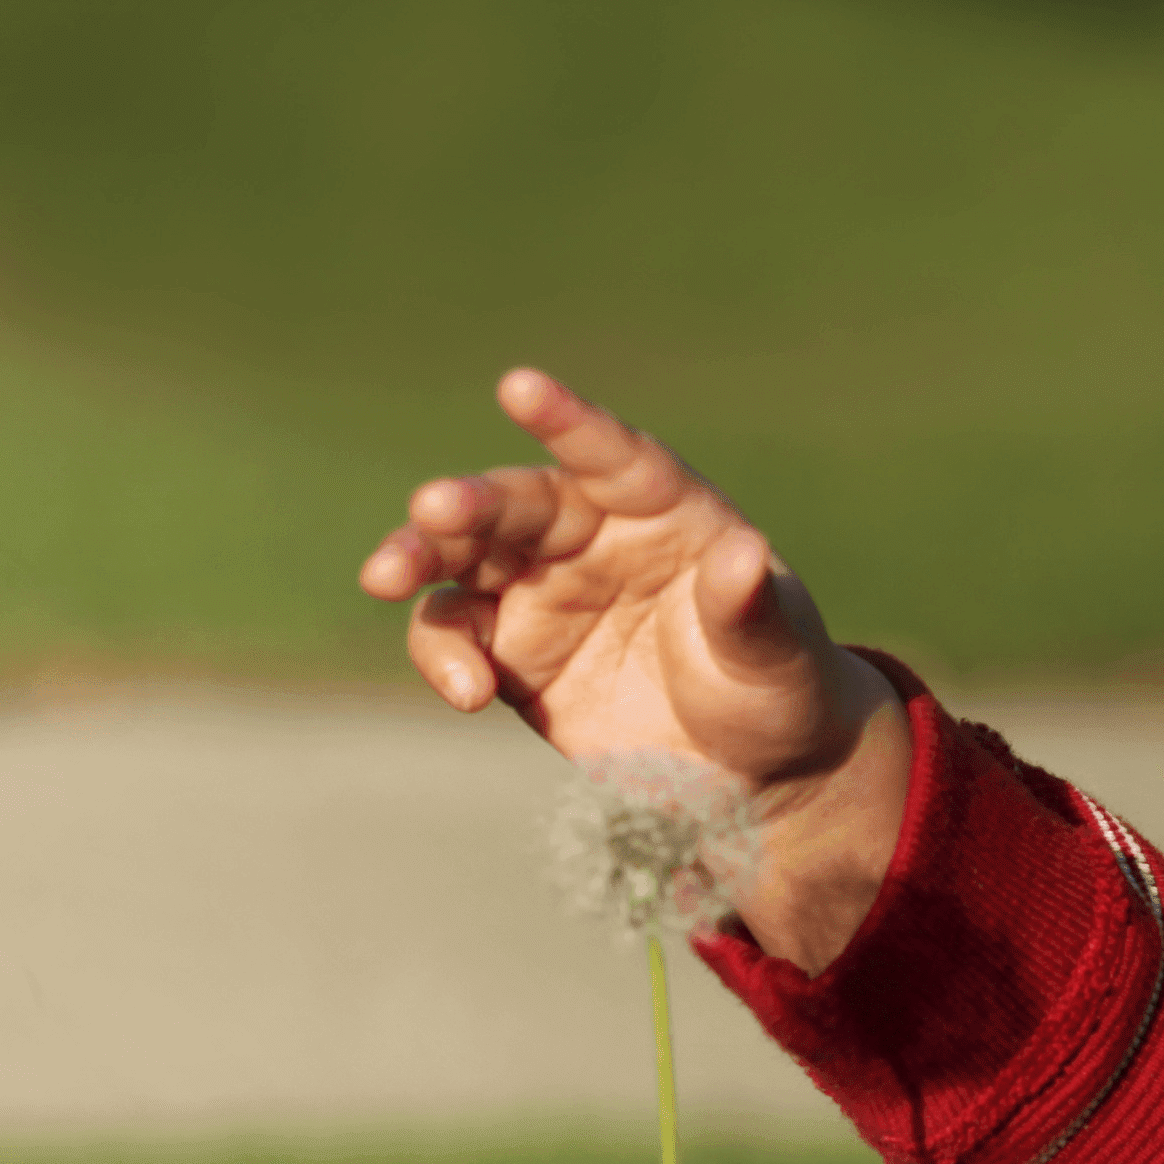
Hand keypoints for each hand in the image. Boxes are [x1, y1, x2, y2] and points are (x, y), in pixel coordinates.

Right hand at [361, 369, 910, 968]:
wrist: (749, 774)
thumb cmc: (778, 687)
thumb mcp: (777, 653)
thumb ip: (750, 607)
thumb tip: (745, 554)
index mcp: (664, 509)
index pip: (613, 455)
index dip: (567, 422)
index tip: (520, 390)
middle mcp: (592, 537)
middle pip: (516, 502)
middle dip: (466, 503)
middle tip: (431, 510)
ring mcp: (542, 592)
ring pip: (461, 555)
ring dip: (418, 557)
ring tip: (385, 577)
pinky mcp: (510, 654)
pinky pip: (453, 636)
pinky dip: (443, 654)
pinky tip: (466, 692)